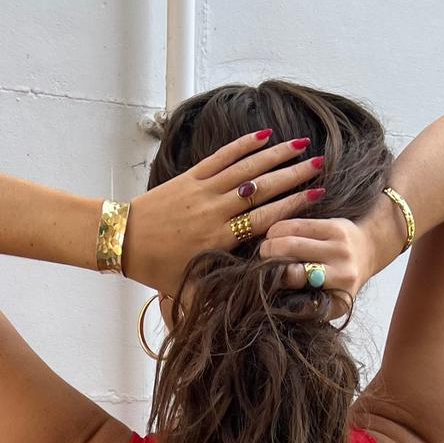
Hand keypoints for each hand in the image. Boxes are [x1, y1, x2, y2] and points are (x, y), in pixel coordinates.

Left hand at [121, 130, 327, 293]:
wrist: (122, 239)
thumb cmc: (156, 268)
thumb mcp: (188, 289)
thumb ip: (218, 296)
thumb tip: (247, 307)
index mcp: (219, 239)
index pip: (265, 219)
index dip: (294, 206)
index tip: (318, 195)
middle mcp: (214, 211)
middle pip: (262, 189)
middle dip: (294, 175)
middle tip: (320, 164)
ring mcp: (202, 190)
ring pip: (246, 168)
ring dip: (275, 154)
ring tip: (301, 144)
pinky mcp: (190, 177)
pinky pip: (222, 157)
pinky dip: (244, 145)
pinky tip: (264, 135)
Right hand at [257, 216, 379, 300]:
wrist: (368, 252)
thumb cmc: (343, 282)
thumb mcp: (332, 304)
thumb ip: (310, 308)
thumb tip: (278, 303)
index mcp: (340, 289)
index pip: (296, 277)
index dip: (275, 276)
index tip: (267, 277)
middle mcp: (342, 265)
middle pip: (290, 251)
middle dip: (268, 254)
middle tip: (261, 258)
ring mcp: (339, 243)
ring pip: (290, 235)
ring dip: (271, 239)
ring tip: (266, 246)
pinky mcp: (335, 226)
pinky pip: (298, 223)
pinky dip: (280, 228)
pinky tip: (274, 234)